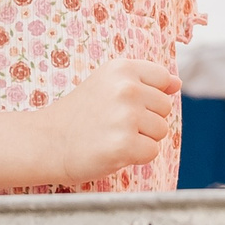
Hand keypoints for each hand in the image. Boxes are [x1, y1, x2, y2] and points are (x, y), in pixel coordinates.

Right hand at [37, 56, 178, 184]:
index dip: (149, 97)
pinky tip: (113, 151)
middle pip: (165, 107)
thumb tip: (178, 83)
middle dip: (146, 119)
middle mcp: (126, 88)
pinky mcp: (124, 144)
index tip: (124, 105)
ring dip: (141, 139)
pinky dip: (136, 157)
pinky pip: (152, 152)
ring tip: (112, 136)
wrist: (45, 143)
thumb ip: (144, 81)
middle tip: (114, 124)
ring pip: (161, 131)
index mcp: (122, 68)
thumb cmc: (79, 115)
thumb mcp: (108, 84)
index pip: (164, 80)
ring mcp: (126, 117)